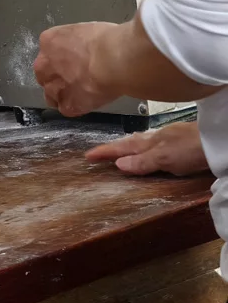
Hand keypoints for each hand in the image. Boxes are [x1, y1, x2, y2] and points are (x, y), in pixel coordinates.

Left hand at [33, 22, 120, 116]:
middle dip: (58, 77)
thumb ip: (76, 42)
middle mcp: (44, 66)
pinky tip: (89, 101)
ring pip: (52, 95)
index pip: (49, 52)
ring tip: (83, 92)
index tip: (76, 60)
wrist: (114, 60)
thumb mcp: (85, 29)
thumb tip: (84, 49)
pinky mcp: (67, 106)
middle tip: (78, 77)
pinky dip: (77, 106)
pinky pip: (67, 108)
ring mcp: (53, 88)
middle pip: (46, 75)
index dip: (63, 58)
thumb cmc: (106, 39)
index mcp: (49, 42)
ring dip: (64, 94)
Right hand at [85, 122, 208, 175]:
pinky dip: (144, 147)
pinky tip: (149, 149)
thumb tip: (118, 164)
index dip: (104, 152)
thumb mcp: (164, 159)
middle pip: (129, 142)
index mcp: (149, 142)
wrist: (219, 140)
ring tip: (119, 149)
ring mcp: (168, 138)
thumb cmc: (192, 149)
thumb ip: (142, 162)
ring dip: (128, 146)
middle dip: (113, 147)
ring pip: (141, 142)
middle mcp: (156, 138)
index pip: (121, 148)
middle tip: (98, 152)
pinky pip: (154, 144)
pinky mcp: (180, 142)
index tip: (88, 156)